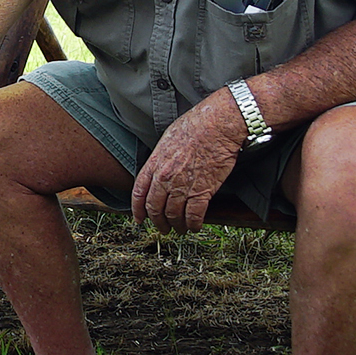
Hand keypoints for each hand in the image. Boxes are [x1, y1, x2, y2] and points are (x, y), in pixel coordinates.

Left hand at [131, 92, 244, 232]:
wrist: (217, 125)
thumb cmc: (196, 125)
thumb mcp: (167, 139)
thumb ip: (161, 158)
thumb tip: (160, 169)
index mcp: (155, 164)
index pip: (139, 193)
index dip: (138, 209)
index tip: (140, 218)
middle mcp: (165, 178)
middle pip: (155, 208)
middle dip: (158, 222)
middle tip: (163, 228)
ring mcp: (183, 186)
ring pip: (174, 215)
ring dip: (176, 226)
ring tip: (180, 229)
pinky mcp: (203, 191)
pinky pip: (194, 215)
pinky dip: (193, 224)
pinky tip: (195, 226)